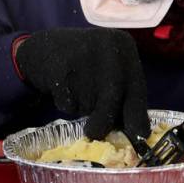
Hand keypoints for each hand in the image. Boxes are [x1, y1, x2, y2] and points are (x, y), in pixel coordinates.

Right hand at [14, 28, 149, 139]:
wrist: (45, 47)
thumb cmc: (85, 66)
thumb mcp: (110, 68)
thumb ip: (124, 92)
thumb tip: (135, 131)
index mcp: (125, 46)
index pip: (138, 89)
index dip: (137, 117)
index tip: (139, 135)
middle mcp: (109, 48)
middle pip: (114, 97)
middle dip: (106, 121)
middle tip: (96, 133)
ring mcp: (84, 55)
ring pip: (88, 103)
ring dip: (83, 109)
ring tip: (77, 92)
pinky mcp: (61, 66)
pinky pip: (67, 103)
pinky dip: (65, 104)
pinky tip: (63, 87)